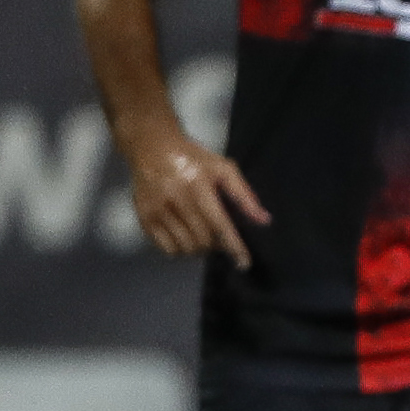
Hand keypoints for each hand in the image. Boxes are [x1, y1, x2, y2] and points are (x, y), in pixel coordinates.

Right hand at [123, 130, 269, 266]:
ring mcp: (157, 210)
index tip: (244, 263)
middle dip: (216, 246)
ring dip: (199, 249)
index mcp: (198, 185)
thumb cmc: (193, 158)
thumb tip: (264, 220)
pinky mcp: (145, 218)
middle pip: (202, 241)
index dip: (234, 247)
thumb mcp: (223, 168)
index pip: (220, 225)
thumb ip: (244, 195)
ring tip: (203, 236)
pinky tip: (185, 237)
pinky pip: (167, 249)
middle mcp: (176, 199)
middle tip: (220, 238)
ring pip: (185, 248)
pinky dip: (180, 250)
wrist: (152, 147)